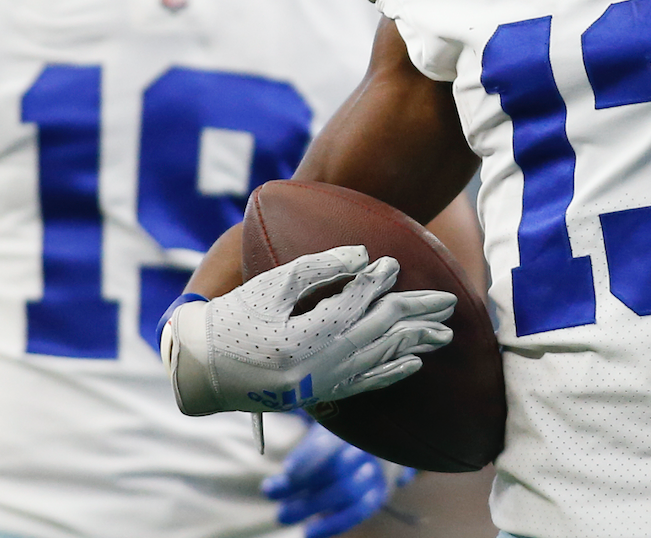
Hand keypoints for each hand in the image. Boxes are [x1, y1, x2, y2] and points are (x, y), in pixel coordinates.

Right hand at [163, 245, 456, 414]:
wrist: (202, 369)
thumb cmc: (232, 318)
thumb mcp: (271, 285)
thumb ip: (319, 268)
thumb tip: (365, 257)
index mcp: (303, 338)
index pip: (355, 306)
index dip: (377, 283)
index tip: (393, 265)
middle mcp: (318, 366)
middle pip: (379, 334)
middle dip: (416, 315)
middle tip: (449, 301)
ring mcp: (321, 383)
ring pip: (379, 361)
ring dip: (414, 343)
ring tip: (445, 332)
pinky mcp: (320, 394)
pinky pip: (365, 384)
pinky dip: (392, 372)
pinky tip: (415, 363)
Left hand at [264, 420, 414, 537]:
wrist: (375, 429)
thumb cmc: (338, 421)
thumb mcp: (322, 413)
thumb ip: (299, 417)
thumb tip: (272, 419)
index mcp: (353, 419)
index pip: (332, 443)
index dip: (308, 459)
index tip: (286, 471)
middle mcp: (369, 443)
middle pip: (337, 468)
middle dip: (300, 485)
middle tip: (270, 493)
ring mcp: (378, 468)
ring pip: (347, 490)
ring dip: (311, 505)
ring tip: (283, 514)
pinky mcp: (380, 491)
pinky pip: (360, 511)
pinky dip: (334, 524)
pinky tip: (310, 530)